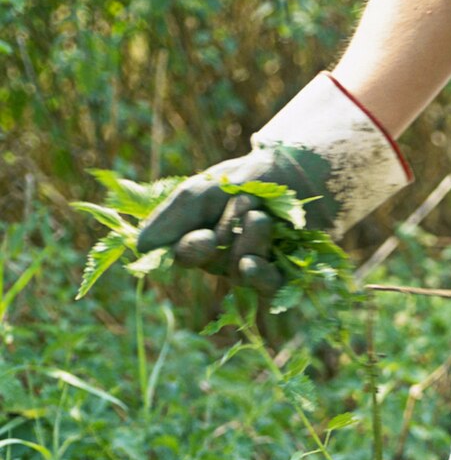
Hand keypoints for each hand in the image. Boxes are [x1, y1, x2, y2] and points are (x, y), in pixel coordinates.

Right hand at [135, 74, 411, 290]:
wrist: (302, 174)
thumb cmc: (249, 180)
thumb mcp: (204, 190)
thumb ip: (172, 216)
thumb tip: (139, 248)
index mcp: (197, 237)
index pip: (178, 256)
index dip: (186, 252)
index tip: (201, 238)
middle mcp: (220, 258)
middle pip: (208, 263)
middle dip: (221, 236)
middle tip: (236, 214)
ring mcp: (250, 268)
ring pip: (237, 270)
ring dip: (248, 239)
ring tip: (262, 215)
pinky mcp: (281, 276)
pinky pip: (263, 285)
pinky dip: (260, 271)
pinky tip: (259, 260)